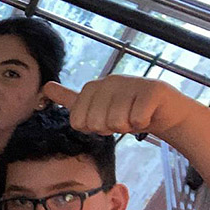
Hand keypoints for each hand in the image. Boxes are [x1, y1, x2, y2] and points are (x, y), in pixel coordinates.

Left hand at [43, 77, 188, 137]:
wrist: (163, 111)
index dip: (92, 128)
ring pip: (117, 122)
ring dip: (127, 126)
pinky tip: (147, 115)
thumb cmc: (126, 111)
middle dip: (109, 128)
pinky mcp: (153, 89)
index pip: (78, 122)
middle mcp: (110, 80)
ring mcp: (132, 82)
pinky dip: (142, 124)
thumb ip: (70, 99)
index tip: (104, 119)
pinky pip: (136, 119)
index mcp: (92, 87)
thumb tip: (46, 87)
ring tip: (133, 115)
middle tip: (122, 118)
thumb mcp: (94, 106)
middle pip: (96, 123)